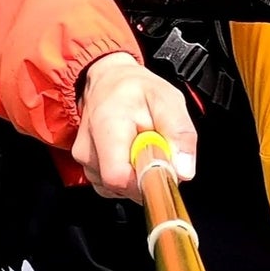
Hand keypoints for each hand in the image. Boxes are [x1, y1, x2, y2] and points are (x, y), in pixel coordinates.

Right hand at [71, 52, 196, 202]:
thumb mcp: (167, 99)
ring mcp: (85, 162)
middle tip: (156, 146)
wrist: (108, 81)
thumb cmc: (136, 89)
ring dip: (138, 174)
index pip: (119, 177)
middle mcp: (88, 149)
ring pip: (120, 189)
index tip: (164, 165)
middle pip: (122, 187)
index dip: (147, 179)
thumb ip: (179, 132)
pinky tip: (132, 153)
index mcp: (106, 127)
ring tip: (142, 145)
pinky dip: (129, 175)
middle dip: (148, 174)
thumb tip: (184, 170)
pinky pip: (114, 186)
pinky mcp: (88, 169)